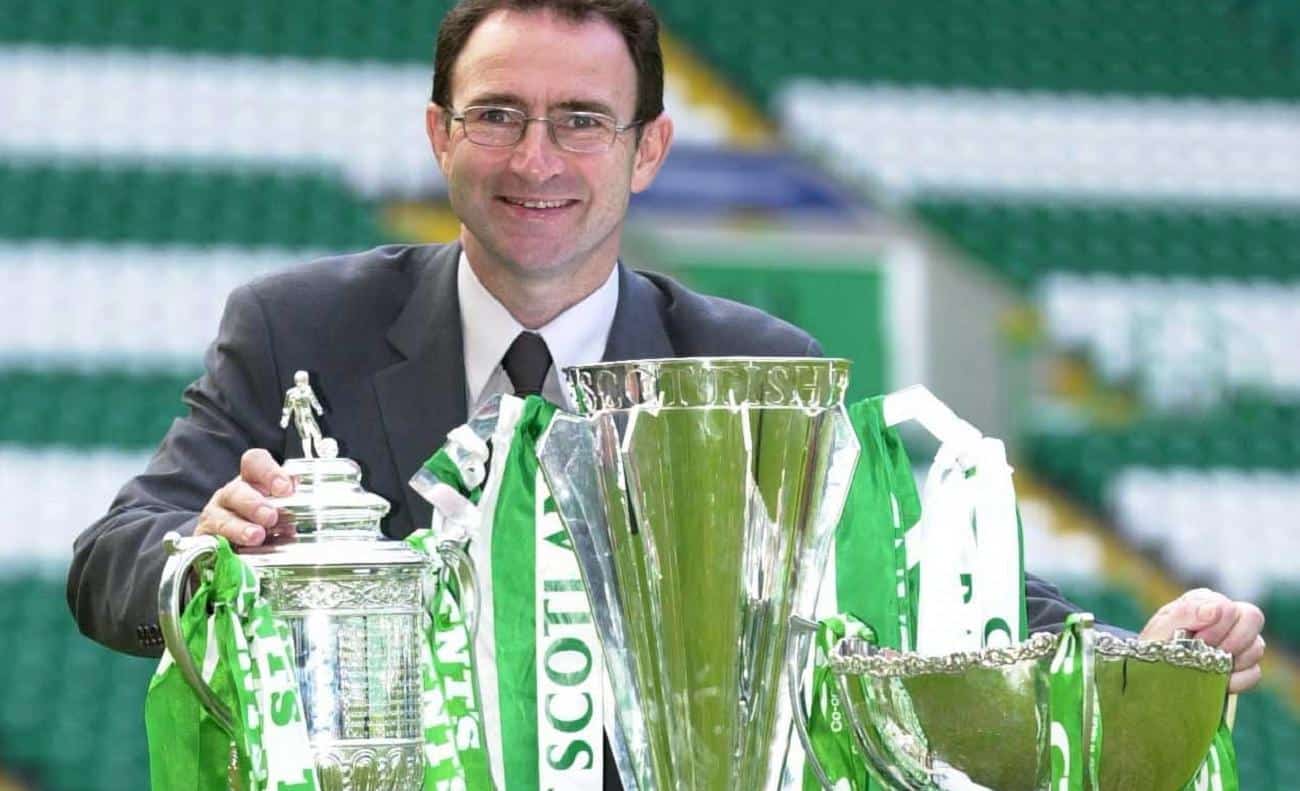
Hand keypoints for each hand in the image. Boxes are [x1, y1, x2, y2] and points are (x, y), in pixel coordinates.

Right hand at [196, 448, 295, 545]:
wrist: (224, 546)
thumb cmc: (259, 522)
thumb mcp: (278, 509)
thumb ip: (289, 504)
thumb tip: (306, 507)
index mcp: (251, 481)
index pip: (255, 462)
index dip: (269, 472)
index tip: (285, 488)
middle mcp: (231, 495)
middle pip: (236, 490)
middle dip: (254, 504)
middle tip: (270, 517)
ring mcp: (214, 516)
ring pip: (222, 517)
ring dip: (240, 527)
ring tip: (256, 537)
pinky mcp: (205, 540)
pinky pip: (211, 541)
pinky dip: (224, 547)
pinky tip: (237, 553)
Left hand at [1140, 588, 1265, 692]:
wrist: (1152, 676)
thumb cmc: (1154, 647)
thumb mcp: (1160, 629)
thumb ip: (1185, 613)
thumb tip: (1217, 609)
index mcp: (1205, 600)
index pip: (1229, 607)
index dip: (1217, 628)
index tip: (1197, 641)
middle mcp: (1226, 616)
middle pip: (1253, 618)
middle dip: (1231, 642)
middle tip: (1208, 654)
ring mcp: (1238, 639)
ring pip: (1256, 647)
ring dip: (1231, 662)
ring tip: (1206, 667)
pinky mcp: (1244, 664)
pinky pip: (1254, 673)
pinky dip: (1236, 681)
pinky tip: (1216, 681)